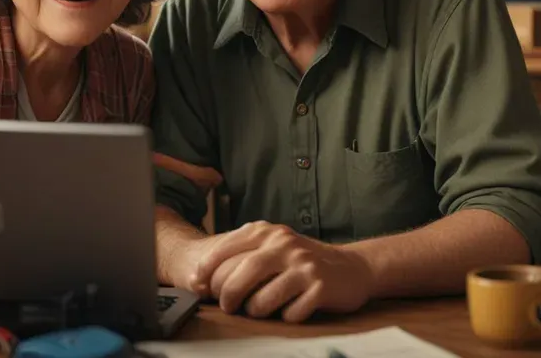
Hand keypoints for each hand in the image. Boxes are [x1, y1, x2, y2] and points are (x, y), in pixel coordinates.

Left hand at [193, 221, 373, 322]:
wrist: (351, 267)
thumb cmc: (300, 260)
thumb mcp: (273, 245)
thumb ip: (244, 252)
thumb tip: (202, 274)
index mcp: (268, 232)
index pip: (229, 247)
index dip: (209, 268)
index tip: (197, 284)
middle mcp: (285, 244)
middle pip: (245, 272)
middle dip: (229, 294)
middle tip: (226, 306)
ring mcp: (303, 266)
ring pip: (265, 298)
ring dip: (256, 310)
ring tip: (257, 310)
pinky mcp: (320, 287)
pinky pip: (291, 312)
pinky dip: (285, 317)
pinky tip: (289, 310)